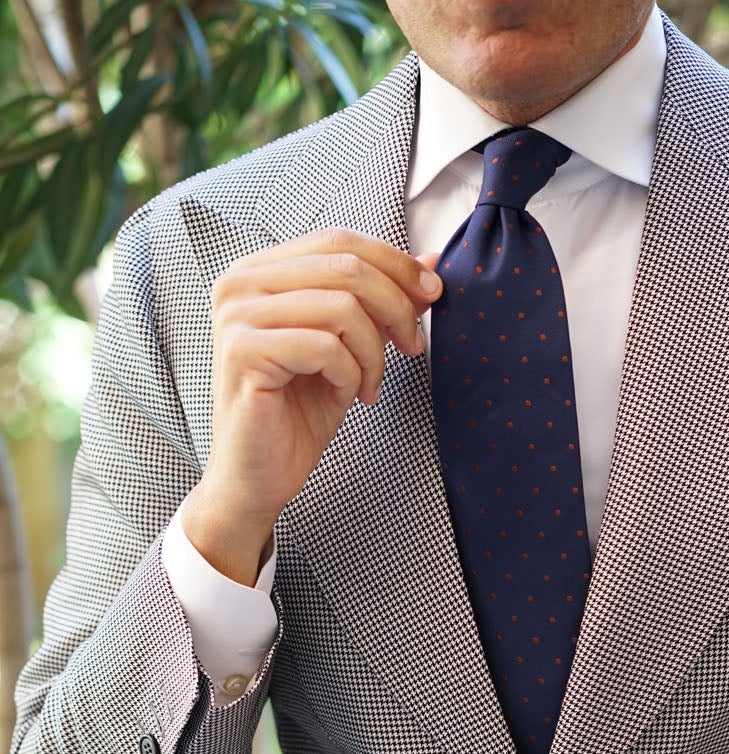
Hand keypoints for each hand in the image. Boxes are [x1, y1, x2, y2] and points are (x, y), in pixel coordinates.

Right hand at [180, 230, 442, 583]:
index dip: (395, 263)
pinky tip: (347, 396)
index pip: (340, 240)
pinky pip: (325, 346)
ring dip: (374, 353)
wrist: (258, 477)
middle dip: (396, 308)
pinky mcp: (243, 352)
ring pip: (342, 307)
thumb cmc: (298, 414)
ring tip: (369, 385)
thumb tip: (430, 264)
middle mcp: (241, 283)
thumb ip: (381, 302)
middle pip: (346, 267)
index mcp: (261, 271)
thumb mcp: (351, 349)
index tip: (432, 294)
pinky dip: (351, 374)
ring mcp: (237, 316)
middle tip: (412, 348)